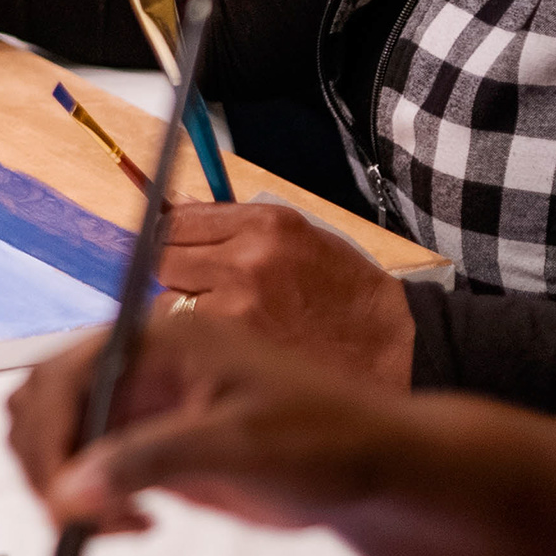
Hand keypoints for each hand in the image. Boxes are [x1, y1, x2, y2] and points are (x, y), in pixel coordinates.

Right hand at [2, 309, 406, 536]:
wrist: (373, 470)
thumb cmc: (321, 443)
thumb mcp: (239, 446)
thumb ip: (151, 461)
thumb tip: (67, 493)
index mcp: (157, 340)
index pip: (65, 375)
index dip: (49, 436)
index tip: (60, 499)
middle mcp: (138, 365)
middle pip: (44, 400)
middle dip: (48, 462)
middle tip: (79, 521)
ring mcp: (142, 404)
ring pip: (57, 433)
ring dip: (62, 482)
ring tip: (116, 524)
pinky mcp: (151, 443)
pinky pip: (89, 467)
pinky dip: (89, 500)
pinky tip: (137, 524)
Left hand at [156, 203, 414, 389]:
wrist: (390, 347)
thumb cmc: (342, 291)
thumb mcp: (295, 237)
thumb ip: (233, 224)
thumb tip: (172, 207)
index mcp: (265, 225)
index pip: (177, 220)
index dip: (171, 237)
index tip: (178, 249)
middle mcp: (247, 259)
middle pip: (164, 258)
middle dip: (175, 272)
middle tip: (200, 288)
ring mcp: (238, 306)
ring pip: (167, 303)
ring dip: (182, 310)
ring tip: (223, 321)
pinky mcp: (237, 347)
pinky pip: (189, 339)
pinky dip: (197, 343)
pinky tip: (228, 346)